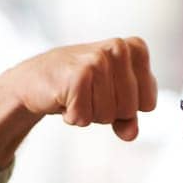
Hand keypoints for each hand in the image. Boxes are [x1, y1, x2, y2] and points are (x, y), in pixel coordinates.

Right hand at [2, 37, 159, 140]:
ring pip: (108, 115)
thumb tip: (131, 134)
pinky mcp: (78, 75)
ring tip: (76, 95)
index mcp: (135, 49)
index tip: (108, 93)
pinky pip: (85, 117)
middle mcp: (119, 48)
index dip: (127, 108)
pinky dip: (73, 117)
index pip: (148, 103)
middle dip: (108, 112)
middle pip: (129, 110)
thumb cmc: (79, 87)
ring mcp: (98, 59)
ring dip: (89, 114)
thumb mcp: (111, 101)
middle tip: (88, 94)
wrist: (34, 81)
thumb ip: (128, 119)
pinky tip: (63, 99)